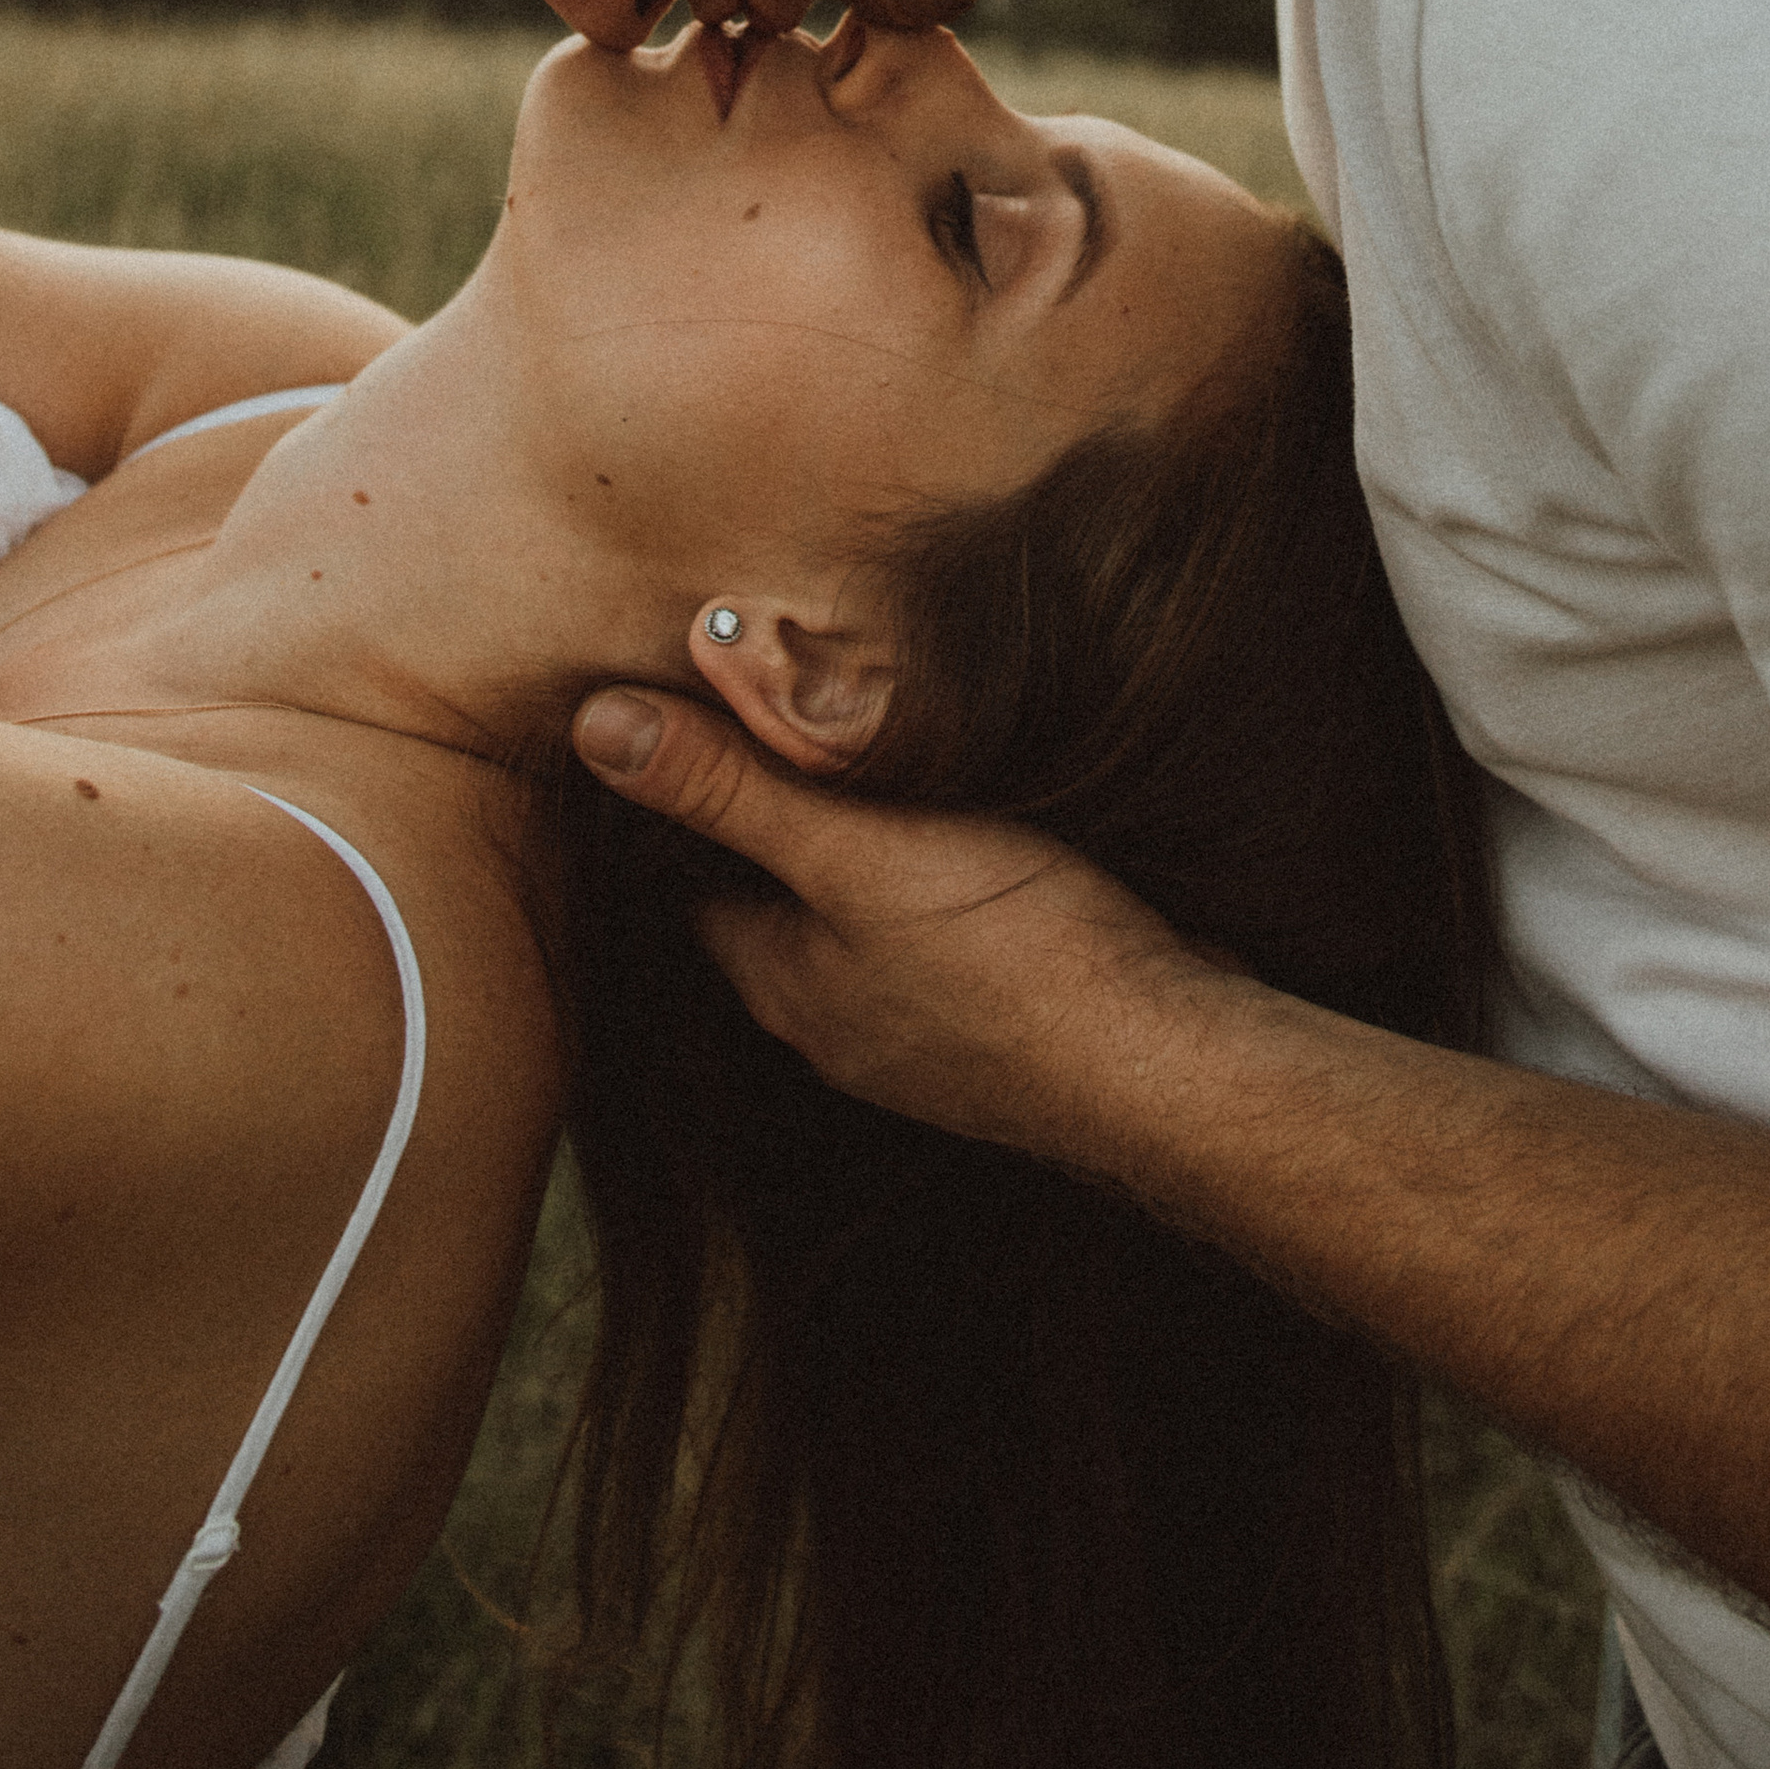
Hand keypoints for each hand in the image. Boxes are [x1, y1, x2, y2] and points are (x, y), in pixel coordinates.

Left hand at [573, 687, 1221, 1170]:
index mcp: (783, 984)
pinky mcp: (1007, 1012)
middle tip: (777, 702)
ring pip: (864, 912)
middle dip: (775, 811)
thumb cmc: (1016, 963)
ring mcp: (928, 1023)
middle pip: (776, 895)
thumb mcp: (860, 853)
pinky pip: (942, 928)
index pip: (690, 877)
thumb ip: (733, 791)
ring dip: (864, 842)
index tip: (684, 706)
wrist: (1176, 1066)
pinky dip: (939, 872)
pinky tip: (978, 822)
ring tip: (876, 747)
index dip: (682, 791)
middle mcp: (841, 1016)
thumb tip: (593, 728)